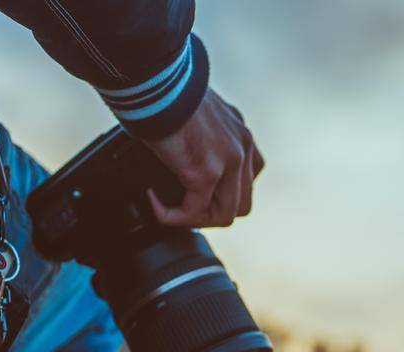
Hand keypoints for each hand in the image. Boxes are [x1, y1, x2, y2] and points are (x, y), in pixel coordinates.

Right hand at [142, 88, 264, 228]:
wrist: (153, 79)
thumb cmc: (162, 90)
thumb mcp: (192, 112)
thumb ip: (199, 134)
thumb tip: (182, 153)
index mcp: (241, 131)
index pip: (249, 177)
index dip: (225, 194)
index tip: (198, 194)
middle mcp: (243, 145)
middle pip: (242, 203)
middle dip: (212, 212)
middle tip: (182, 208)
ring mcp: (229, 160)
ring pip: (224, 215)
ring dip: (195, 219)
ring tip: (169, 210)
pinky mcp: (206, 171)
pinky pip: (193, 212)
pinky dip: (172, 215)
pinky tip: (154, 202)